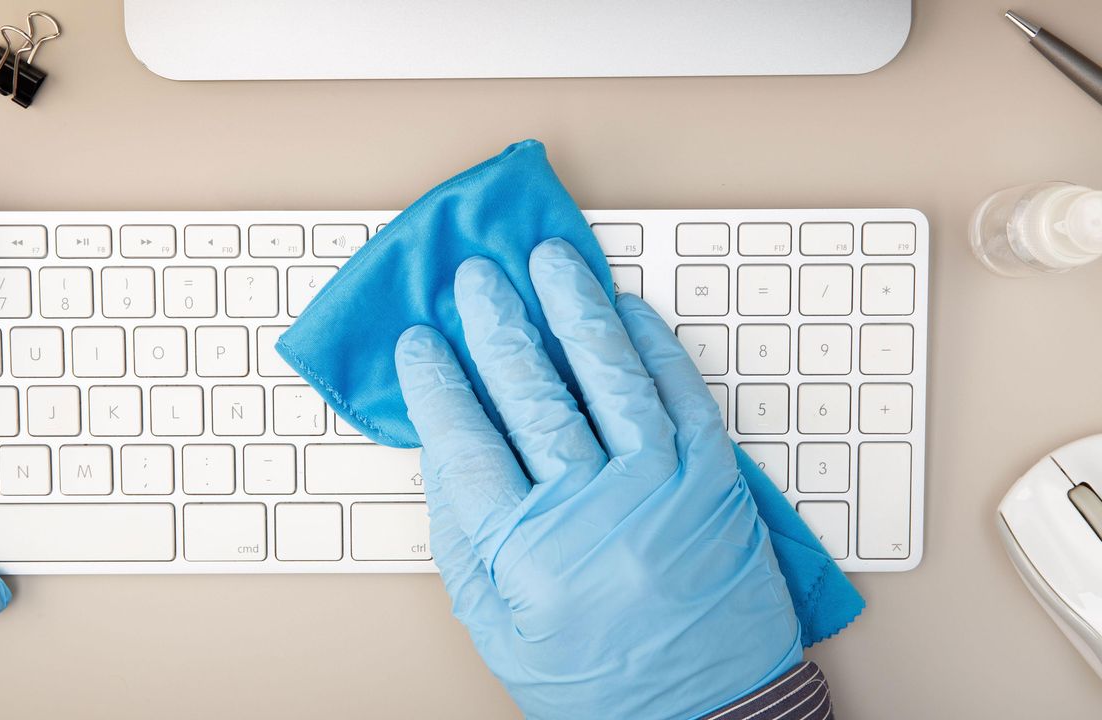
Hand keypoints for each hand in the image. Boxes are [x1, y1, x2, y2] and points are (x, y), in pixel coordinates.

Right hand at [395, 239, 800, 719]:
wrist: (710, 710)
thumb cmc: (599, 679)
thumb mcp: (500, 629)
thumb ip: (467, 538)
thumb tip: (444, 451)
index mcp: (528, 552)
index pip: (465, 442)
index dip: (437, 384)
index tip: (419, 344)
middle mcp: (594, 508)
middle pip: (532, 392)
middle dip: (497, 326)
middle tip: (475, 280)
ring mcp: (662, 485)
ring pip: (609, 374)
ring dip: (575, 309)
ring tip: (549, 262)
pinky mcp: (714, 478)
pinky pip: (682, 393)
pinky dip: (656, 345)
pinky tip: (629, 310)